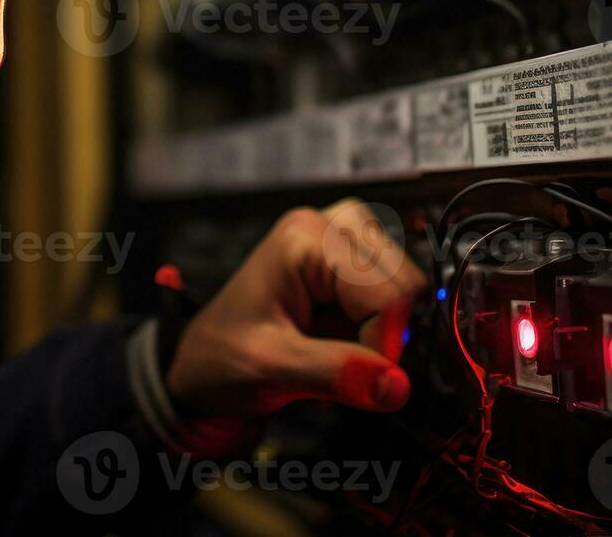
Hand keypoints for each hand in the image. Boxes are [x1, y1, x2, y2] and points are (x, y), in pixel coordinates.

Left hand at [165, 199, 428, 418]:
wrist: (205, 362)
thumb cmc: (224, 355)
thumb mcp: (272, 367)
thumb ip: (336, 374)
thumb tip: (396, 386)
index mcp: (306, 239)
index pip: (389, 293)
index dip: (380, 344)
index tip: (352, 375)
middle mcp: (329, 224)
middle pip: (405, 284)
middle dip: (380, 333)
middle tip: (332, 355)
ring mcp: (343, 237)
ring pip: (406, 291)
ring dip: (377, 331)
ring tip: (330, 343)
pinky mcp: (352, 259)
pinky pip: (394, 296)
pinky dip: (374, 327)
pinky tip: (338, 336)